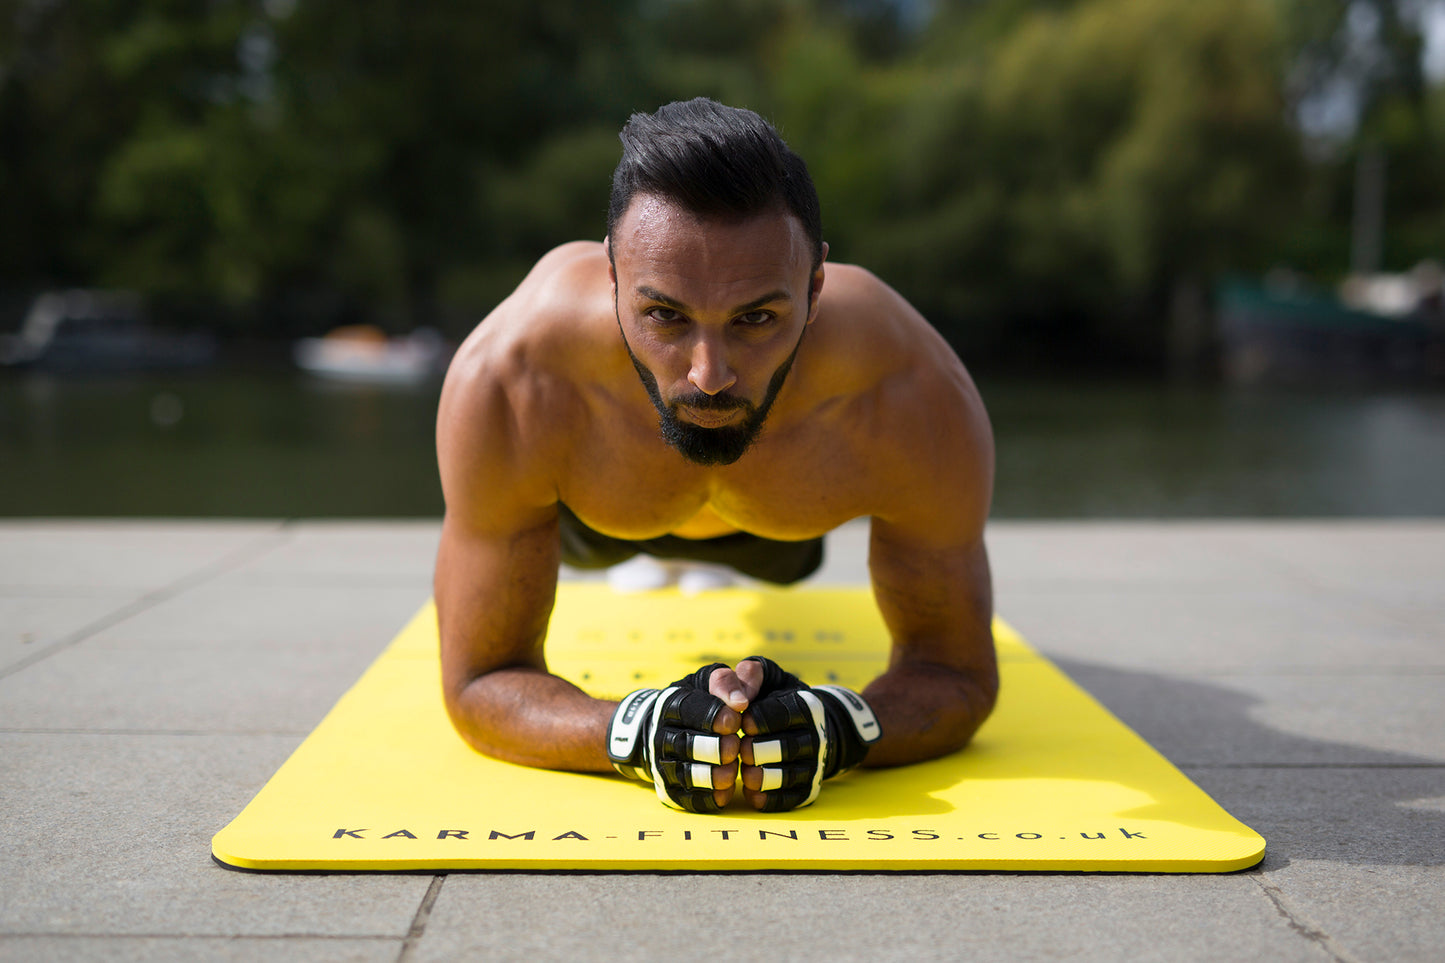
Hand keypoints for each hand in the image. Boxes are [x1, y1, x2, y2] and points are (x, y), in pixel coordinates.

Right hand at [606, 663, 742, 812]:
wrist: (665, 730)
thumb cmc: (698, 702)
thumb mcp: (708, 682)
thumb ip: (727, 682)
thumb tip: (742, 701)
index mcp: (669, 704)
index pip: (687, 709)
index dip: (712, 715)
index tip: (735, 720)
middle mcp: (660, 735)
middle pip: (685, 744)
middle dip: (713, 748)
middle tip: (734, 747)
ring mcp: (662, 764)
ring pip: (685, 774)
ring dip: (711, 775)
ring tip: (732, 770)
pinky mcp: (670, 789)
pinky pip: (687, 798)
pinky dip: (707, 798)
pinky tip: (725, 791)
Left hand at [737, 656, 881, 811]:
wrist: (813, 728)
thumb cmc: (778, 699)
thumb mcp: (769, 678)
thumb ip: (750, 675)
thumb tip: (737, 698)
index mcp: (806, 706)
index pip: (781, 714)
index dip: (757, 720)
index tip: (741, 722)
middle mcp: (815, 736)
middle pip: (786, 748)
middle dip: (758, 750)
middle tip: (740, 749)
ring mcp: (814, 765)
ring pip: (788, 776)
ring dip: (762, 777)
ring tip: (745, 771)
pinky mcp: (807, 789)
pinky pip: (789, 799)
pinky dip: (768, 799)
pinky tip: (751, 793)